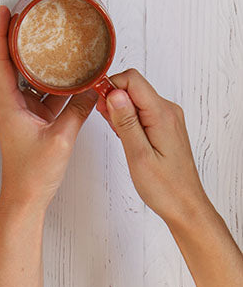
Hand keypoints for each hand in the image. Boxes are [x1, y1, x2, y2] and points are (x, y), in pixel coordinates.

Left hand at [0, 5, 96, 212]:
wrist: (26, 200)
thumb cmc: (33, 173)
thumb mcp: (60, 139)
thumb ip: (78, 111)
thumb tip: (95, 89)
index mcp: (9, 103)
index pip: (1, 60)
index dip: (1, 34)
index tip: (5, 11)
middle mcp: (13, 102)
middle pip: (13, 63)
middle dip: (21, 39)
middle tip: (31, 16)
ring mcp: (24, 111)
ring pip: (32, 78)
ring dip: (41, 61)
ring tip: (53, 39)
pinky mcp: (35, 120)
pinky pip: (46, 95)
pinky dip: (57, 84)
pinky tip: (72, 74)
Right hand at [98, 69, 209, 226]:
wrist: (186, 207)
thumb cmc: (165, 188)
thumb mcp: (138, 155)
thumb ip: (126, 121)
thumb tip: (114, 93)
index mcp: (162, 115)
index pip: (132, 80)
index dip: (111, 86)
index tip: (99, 104)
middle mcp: (168, 111)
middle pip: (133, 86)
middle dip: (114, 99)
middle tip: (106, 122)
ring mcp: (168, 117)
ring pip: (136, 98)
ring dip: (121, 110)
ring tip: (118, 134)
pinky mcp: (165, 125)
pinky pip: (142, 109)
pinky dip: (129, 118)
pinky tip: (126, 136)